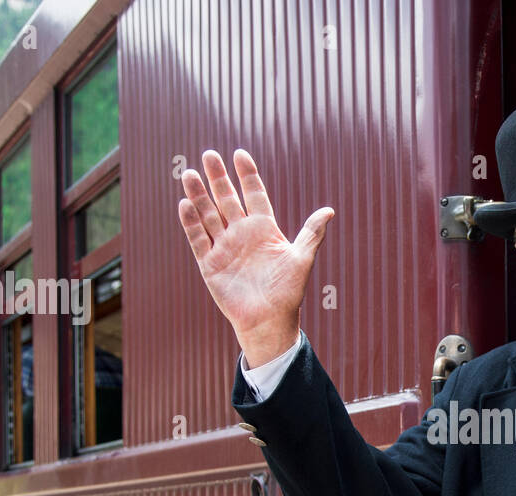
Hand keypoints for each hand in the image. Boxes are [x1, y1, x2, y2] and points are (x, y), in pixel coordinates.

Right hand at [177, 148, 333, 367]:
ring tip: (189, 174)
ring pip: (208, 215)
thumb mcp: (301, 259)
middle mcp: (242, 234)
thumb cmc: (288, 293)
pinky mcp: (210, 264)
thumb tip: (329, 210)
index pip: (254, 195)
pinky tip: (186, 203)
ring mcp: (224, 248)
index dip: (247, 175)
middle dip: (218, 178)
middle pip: (227, 199)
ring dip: (199, 195)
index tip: (240, 154)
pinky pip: (198, 239)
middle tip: (209, 154)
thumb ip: (311, 234)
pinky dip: (191, 222)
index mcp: (264, 229)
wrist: (269, 322)